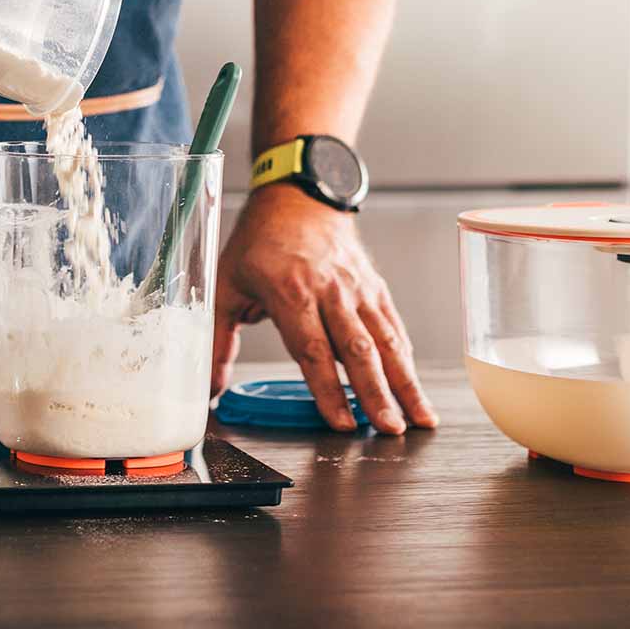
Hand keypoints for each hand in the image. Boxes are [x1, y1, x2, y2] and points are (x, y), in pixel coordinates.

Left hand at [212, 184, 438, 433]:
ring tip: (420, 417)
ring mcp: (356, 287)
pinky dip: (405, 356)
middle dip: (377, 395)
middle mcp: (330, 290)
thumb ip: (218, 339)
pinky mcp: (373, 285)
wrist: (298, 197)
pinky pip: (392, 324)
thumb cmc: (260, 240)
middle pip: (358, 350)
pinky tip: (413, 383)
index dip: (329, 391)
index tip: (343, 424)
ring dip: (404, 381)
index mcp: (290, 291)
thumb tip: (209, 388)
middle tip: (391, 431)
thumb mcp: (226, 284)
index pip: (313, 350)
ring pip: (385, 340)